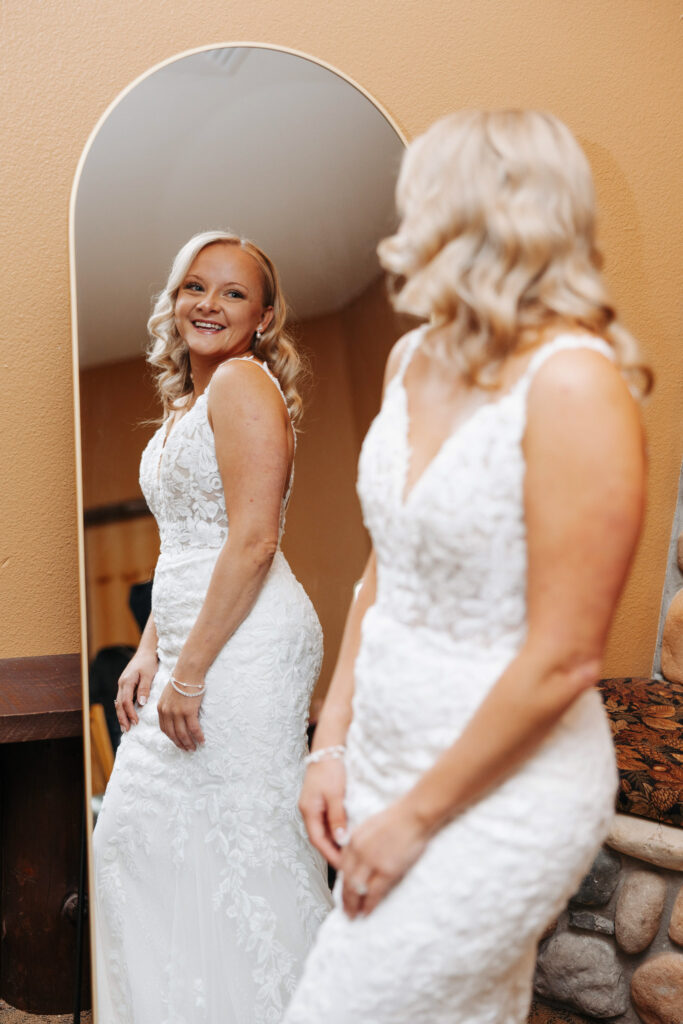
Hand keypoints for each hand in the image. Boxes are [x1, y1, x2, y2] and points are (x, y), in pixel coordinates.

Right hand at [115, 648, 157, 731]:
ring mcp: (122, 684)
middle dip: (122, 718)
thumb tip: (141, 704)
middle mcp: (122, 684)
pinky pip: (122, 699)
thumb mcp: (148, 674)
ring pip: (119, 703)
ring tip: (125, 727)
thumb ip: (144, 688)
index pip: (125, 701)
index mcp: (126, 681)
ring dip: (121, 715)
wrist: (146, 652)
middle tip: (127, 730)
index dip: (130, 713)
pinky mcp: (125, 685)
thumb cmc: (148, 662)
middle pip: (119, 704)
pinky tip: (126, 716)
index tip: (135, 722)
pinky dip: (123, 709)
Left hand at [157, 682, 205, 751]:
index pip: (164, 729)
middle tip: (187, 749)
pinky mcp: (188, 711)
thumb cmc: (182, 679)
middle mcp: (167, 712)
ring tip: (194, 748)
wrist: (188, 670)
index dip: (171, 738)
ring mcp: (177, 712)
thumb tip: (176, 714)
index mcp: (161, 708)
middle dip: (180, 743)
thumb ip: (169, 705)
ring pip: (182, 734)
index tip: (178, 742)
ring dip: (188, 743)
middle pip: (173, 734)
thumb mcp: (169, 693)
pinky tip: (202, 740)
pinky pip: (194, 728)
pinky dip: (198, 736)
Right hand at [298, 758, 346, 868]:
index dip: (330, 855)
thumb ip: (337, 818)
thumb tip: (340, 840)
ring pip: (324, 830)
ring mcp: (314, 806)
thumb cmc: (330, 768)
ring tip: (351, 853)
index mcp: (308, 810)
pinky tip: (348, 834)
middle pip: (320, 838)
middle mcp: (308, 810)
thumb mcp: (335, 795)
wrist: (328, 748)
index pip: (318, 841)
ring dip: (336, 842)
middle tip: (350, 864)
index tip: (344, 866)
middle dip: (334, 852)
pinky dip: (337, 830)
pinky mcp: (321, 801)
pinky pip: (328, 821)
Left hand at [341, 798, 429, 918]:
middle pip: (346, 879)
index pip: (342, 866)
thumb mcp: (371, 826)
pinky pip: (374, 893)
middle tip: (346, 909)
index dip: (342, 881)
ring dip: (354, 905)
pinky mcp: (386, 871)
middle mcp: (358, 852)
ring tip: (353, 915)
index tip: (343, 890)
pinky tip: (367, 912)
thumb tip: (360, 858)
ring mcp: (371, 862)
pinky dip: (369, 905)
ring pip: (356, 889)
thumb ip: (362, 842)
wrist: (413, 815)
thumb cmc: (398, 817)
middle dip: (345, 897)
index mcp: (354, 839)